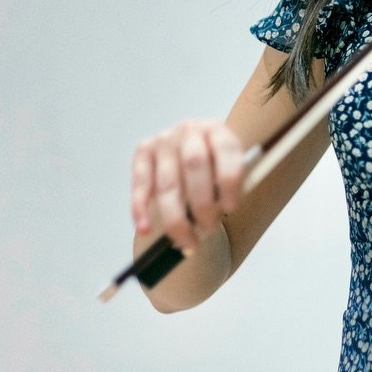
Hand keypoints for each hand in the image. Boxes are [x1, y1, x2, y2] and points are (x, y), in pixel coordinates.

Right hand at [131, 118, 245, 251]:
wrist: (197, 150)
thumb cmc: (217, 166)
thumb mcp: (231, 168)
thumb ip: (230, 185)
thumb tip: (222, 213)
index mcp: (218, 131)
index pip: (226, 151)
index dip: (230, 181)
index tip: (231, 208)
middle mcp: (190, 130)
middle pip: (194, 165)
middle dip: (203, 203)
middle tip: (209, 228)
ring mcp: (164, 140)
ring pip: (167, 183)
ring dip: (176, 218)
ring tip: (188, 241)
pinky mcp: (143, 152)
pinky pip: (140, 184)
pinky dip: (140, 209)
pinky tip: (145, 229)